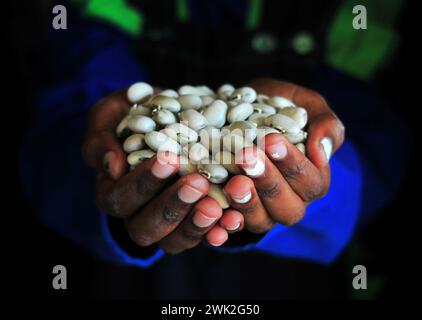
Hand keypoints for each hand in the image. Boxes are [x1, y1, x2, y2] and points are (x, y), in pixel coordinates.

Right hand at [81, 90, 243, 253]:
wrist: (173, 115)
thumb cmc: (136, 113)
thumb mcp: (111, 114)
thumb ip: (101, 137)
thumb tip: (111, 166)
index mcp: (114, 191)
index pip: (120, 197)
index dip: (142, 183)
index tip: (169, 160)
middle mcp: (138, 214)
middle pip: (146, 226)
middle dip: (171, 206)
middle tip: (197, 183)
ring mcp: (169, 222)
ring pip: (175, 240)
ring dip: (196, 225)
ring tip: (216, 206)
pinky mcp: (196, 222)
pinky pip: (205, 236)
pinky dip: (220, 230)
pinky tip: (234, 219)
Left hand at [223, 78, 344, 232]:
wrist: (239, 110)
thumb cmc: (277, 107)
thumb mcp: (305, 104)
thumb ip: (324, 123)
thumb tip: (321, 151)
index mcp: (312, 180)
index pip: (311, 182)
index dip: (293, 164)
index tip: (271, 140)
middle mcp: (290, 201)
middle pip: (288, 207)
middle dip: (268, 182)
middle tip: (247, 157)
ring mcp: (262, 212)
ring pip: (261, 221)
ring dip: (247, 203)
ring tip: (233, 182)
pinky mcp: (235, 214)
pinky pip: (231, 227)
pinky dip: (223, 223)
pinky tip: (213, 210)